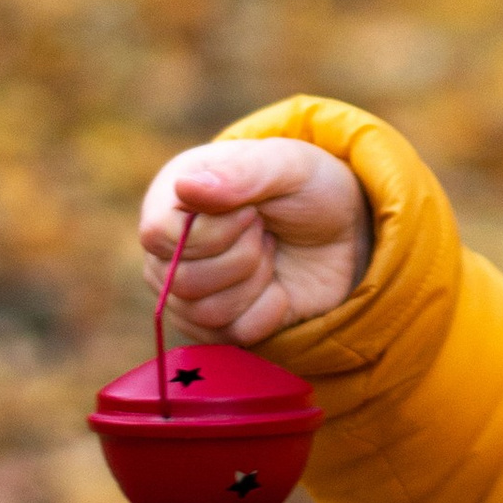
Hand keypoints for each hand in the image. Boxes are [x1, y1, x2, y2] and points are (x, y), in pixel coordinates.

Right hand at [140, 136, 370, 343]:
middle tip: (265, 231)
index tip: (252, 212)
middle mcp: (167, 251)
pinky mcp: (216, 327)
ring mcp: (188, 294)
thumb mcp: (285, 165)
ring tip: (269, 252)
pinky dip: (268, 311)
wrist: (342, 229)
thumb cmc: (305, 186)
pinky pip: (231, 336)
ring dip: (255, 282)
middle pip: (182, 281)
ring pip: (205, 314)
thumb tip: (185, 187)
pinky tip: (278, 285)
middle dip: (243, 257)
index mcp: (170, 201)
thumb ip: (240, 173)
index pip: (159, 236)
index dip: (211, 233)